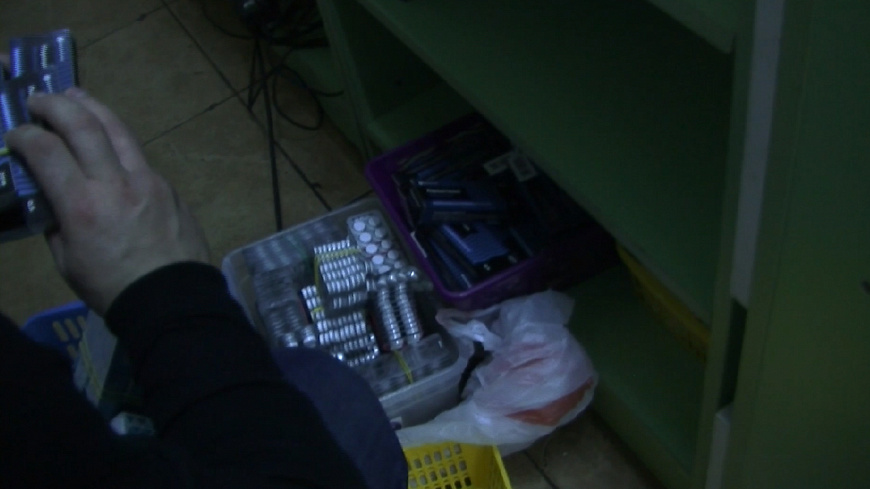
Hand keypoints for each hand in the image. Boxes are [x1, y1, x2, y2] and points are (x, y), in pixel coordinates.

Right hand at [4, 88, 209, 314]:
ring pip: (118, 130)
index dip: (24, 135)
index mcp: (82, 206)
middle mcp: (115, 184)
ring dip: (92, 107)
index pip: (46, 151)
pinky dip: (118, 141)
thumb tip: (51, 196)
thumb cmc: (112, 287)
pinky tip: (108, 142)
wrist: (172, 299)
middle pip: (84, 125)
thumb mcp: (67, 260)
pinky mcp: (168, 186)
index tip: (15, 133)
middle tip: (39, 99)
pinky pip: (139, 155)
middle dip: (56, 104)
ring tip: (75, 96)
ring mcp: (148, 181)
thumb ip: (56, 222)